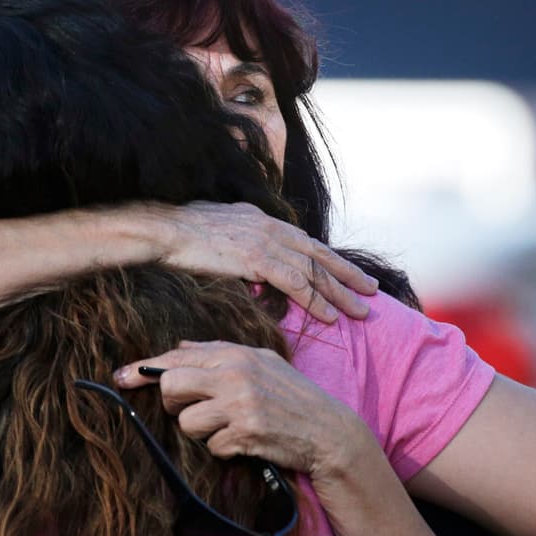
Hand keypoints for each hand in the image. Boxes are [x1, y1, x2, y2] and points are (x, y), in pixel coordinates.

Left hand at [115, 340, 366, 480]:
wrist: (328, 431)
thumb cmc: (292, 395)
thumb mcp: (260, 362)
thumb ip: (217, 354)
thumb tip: (178, 349)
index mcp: (235, 355)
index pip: (177, 358)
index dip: (143, 370)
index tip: (120, 377)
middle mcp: (235, 375)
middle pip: (171, 387)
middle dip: (174, 404)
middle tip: (193, 410)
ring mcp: (240, 405)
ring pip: (187, 422)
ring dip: (201, 432)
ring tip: (226, 427)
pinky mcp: (246, 434)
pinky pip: (211, 446)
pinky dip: (223, 449)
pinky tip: (244, 442)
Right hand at [152, 202, 377, 322]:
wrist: (163, 231)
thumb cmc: (181, 234)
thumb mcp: (219, 229)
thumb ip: (239, 240)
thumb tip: (245, 256)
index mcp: (263, 220)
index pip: (305, 242)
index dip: (330, 259)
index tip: (349, 272)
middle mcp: (270, 228)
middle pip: (319, 254)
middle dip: (348, 274)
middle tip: (372, 290)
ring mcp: (266, 242)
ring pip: (314, 271)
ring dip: (340, 293)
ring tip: (361, 311)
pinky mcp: (257, 259)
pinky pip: (296, 284)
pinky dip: (315, 301)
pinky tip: (330, 316)